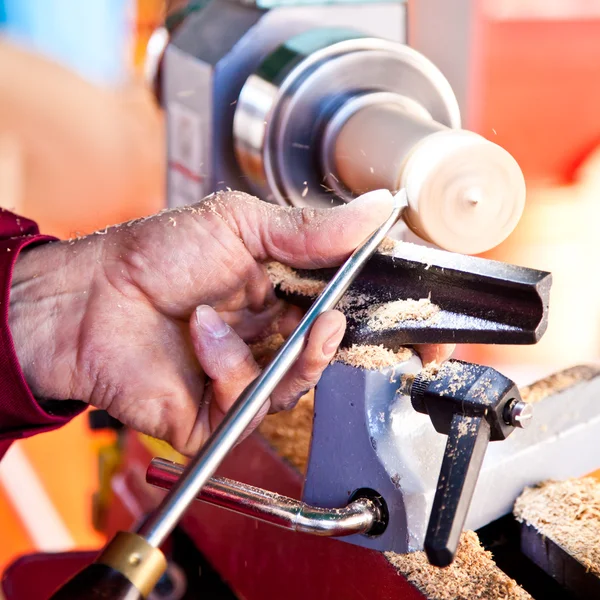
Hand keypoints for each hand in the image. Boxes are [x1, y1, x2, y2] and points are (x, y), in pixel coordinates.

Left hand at [9, 191, 452, 454]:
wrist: (91, 300)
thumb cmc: (155, 255)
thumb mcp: (240, 225)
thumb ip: (312, 229)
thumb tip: (377, 209)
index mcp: (281, 289)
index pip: (346, 304)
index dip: (378, 313)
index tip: (412, 315)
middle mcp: (270, 334)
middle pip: (330, 352)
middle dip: (337, 341)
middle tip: (331, 319)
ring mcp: (248, 373)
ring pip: (300, 383)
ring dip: (277, 352)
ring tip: (235, 318)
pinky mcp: (222, 412)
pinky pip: (254, 404)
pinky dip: (229, 367)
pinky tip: (200, 337)